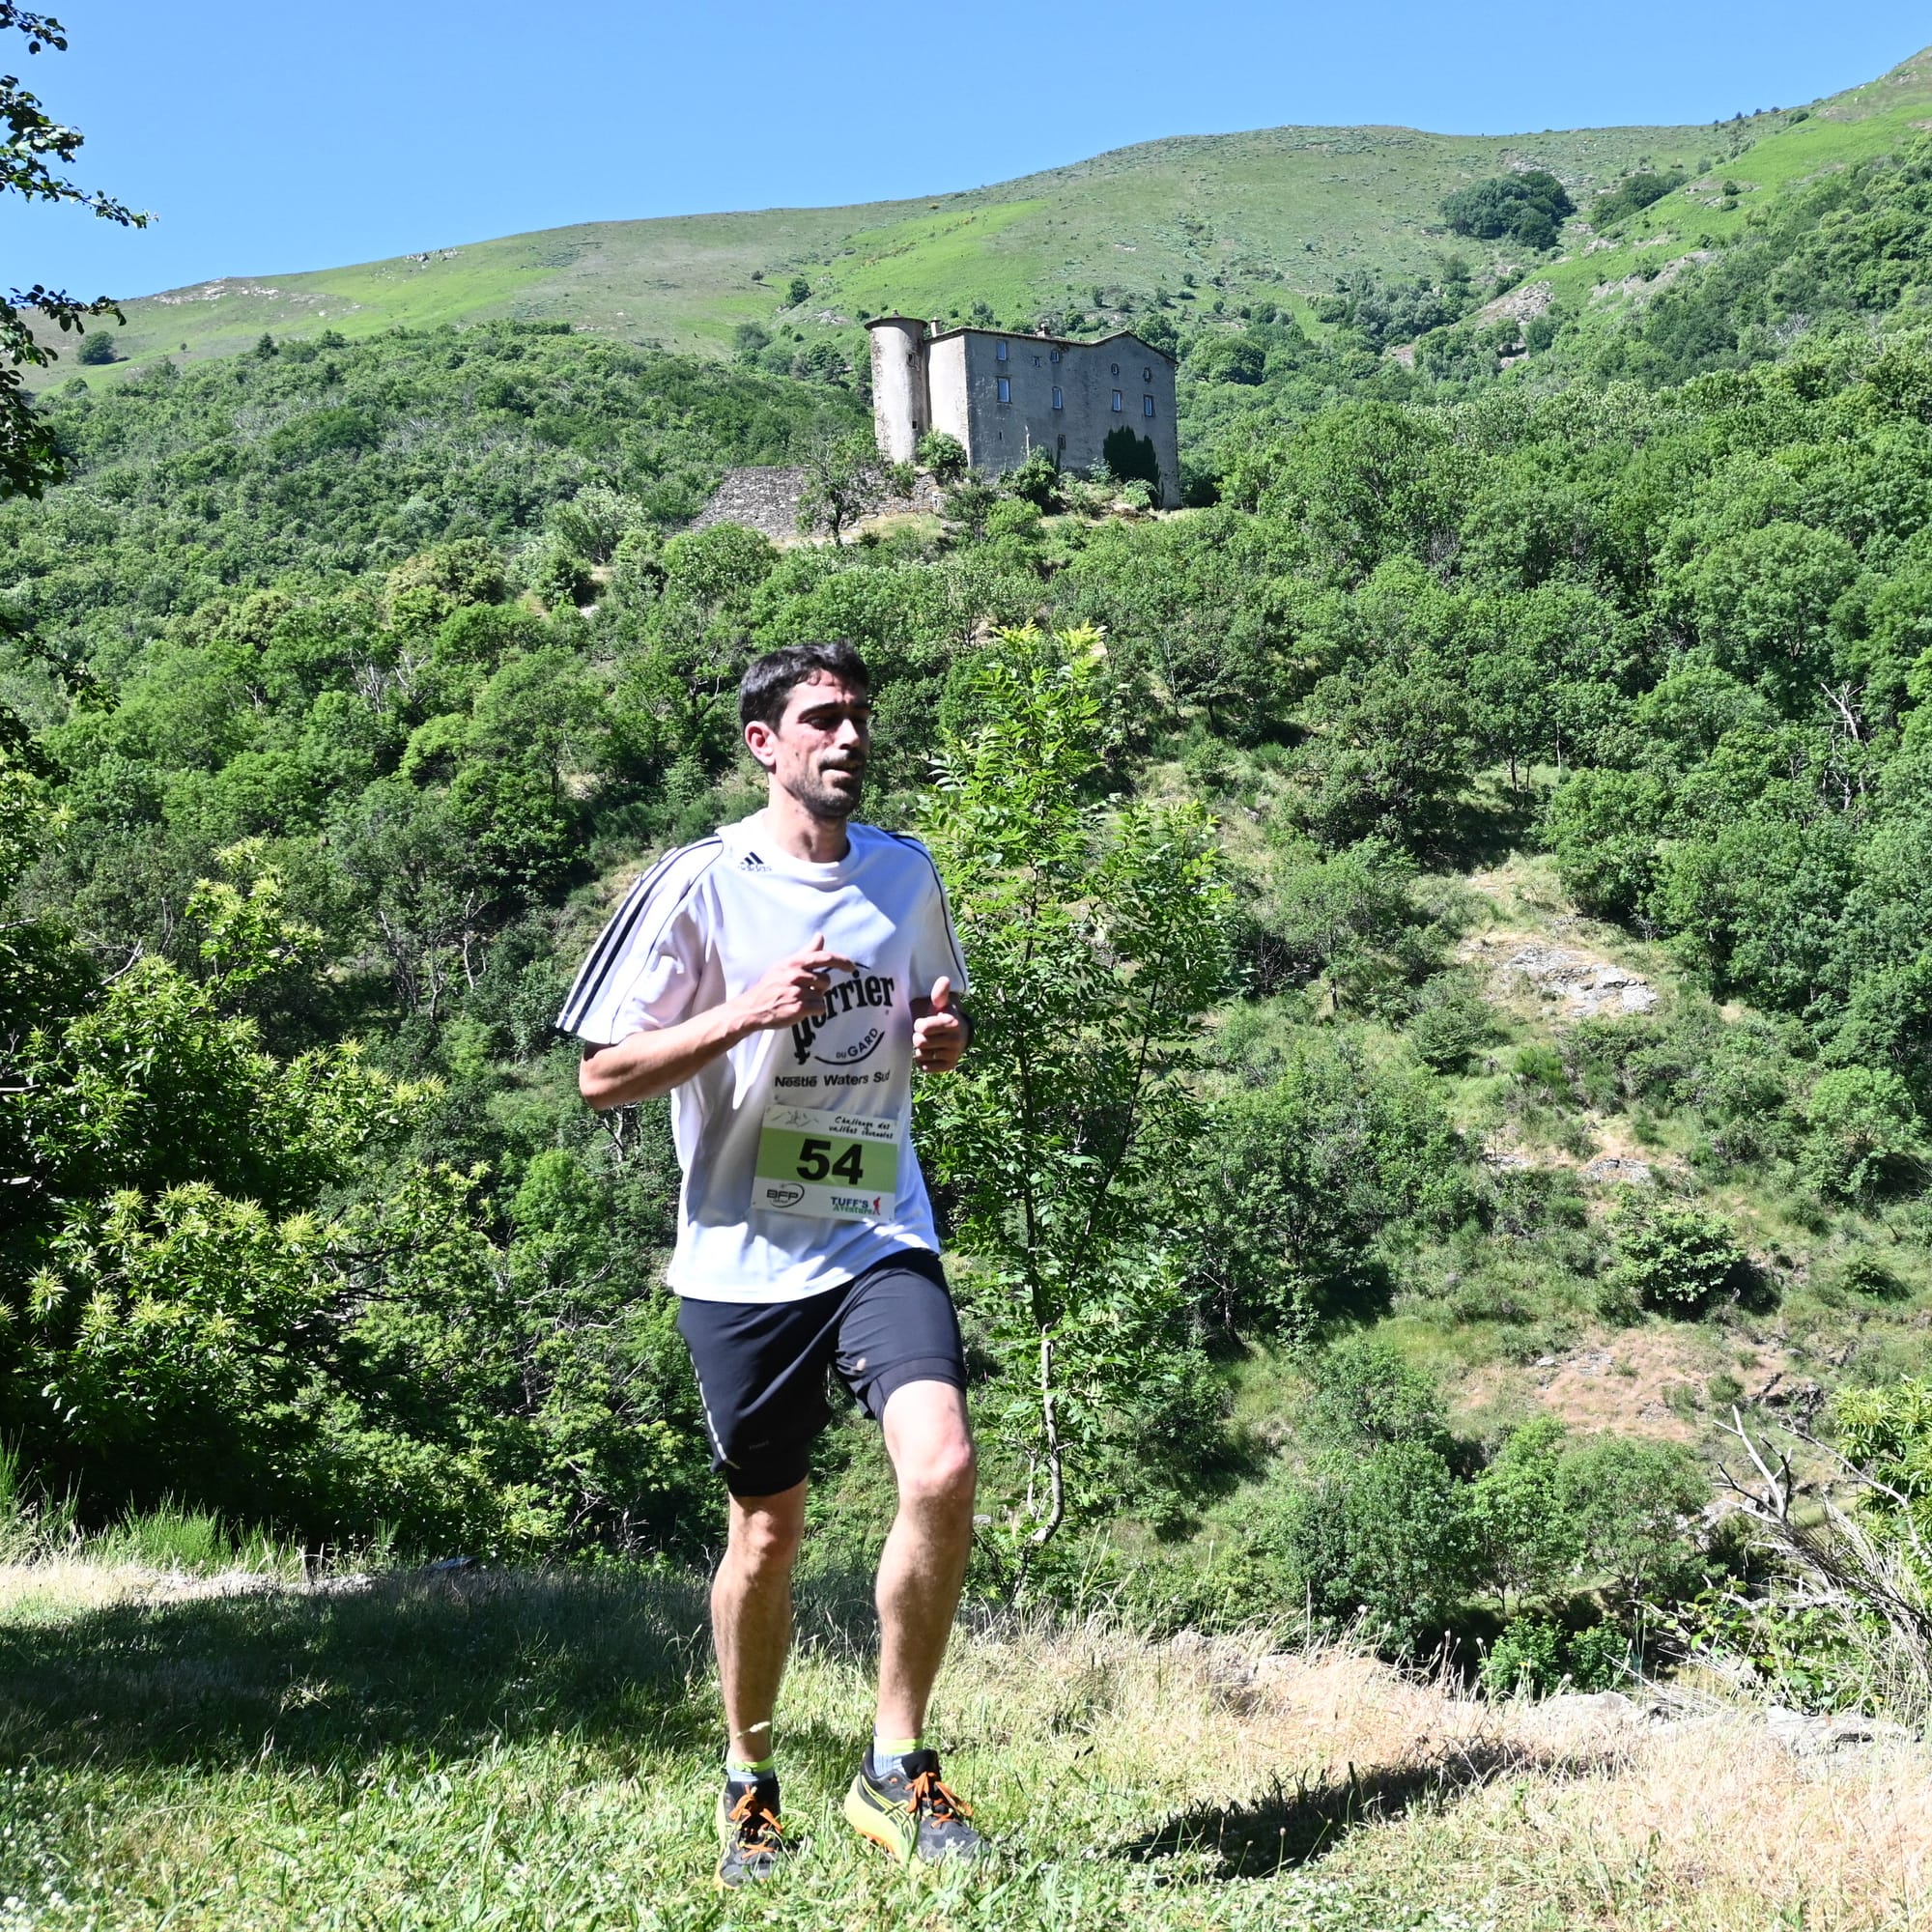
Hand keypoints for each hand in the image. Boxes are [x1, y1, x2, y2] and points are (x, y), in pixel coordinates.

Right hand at [732, 933, 856, 1032]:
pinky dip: (815, 1011)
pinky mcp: (798, 1008)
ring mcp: (796, 991)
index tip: (851, 967)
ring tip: (798, 1000)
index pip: (823, 957)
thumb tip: (820, 936)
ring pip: (822, 996)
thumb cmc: (771, 985)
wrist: (753, 1007)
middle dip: (819, 988)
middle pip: (826, 981)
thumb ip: (806, 952)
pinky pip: (820, 1008)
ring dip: (815, 1000)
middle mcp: (795, 975)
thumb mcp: (785, 965)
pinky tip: (801, 1009)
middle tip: (803, 991)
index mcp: (794, 962)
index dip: (841, 961)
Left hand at [912, 974, 968, 1072]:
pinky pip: (925, 1067)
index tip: (922, 1023)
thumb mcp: (940, 1005)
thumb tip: (944, 979)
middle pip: (920, 1042)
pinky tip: (929, 1053)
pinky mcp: (949, 1066)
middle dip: (917, 1038)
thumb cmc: (942, 1016)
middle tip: (923, 1035)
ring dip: (920, 1049)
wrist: (958, 1035)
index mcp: (952, 1023)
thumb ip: (939, 994)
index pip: (922, 1028)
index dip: (918, 1025)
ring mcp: (953, 1054)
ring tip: (928, 1043)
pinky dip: (923, 1061)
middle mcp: (955, 1040)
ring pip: (921, 1055)